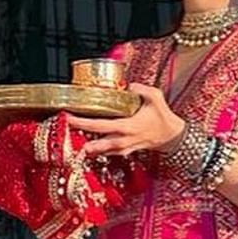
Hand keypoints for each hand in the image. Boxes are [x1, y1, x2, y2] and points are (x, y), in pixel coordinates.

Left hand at [63, 83, 185, 156]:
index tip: (69, 117)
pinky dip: (98, 151)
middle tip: (65, 129)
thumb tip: (130, 85)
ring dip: (87, 147)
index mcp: (128, 126)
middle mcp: (123, 140)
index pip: (101, 125)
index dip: (83, 122)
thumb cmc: (162, 117)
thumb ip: (142, 90)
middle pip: (96, 142)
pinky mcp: (125, 151)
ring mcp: (124, 148)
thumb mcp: (156, 98)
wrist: (172, 136)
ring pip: (101, 151)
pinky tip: (87, 148)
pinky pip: (108, 153)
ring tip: (73, 142)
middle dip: (80, 137)